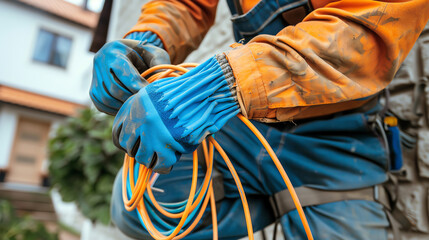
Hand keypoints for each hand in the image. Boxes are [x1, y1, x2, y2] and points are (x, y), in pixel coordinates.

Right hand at [90, 37, 169, 114]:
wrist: (127, 55)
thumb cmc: (144, 55)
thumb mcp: (153, 53)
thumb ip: (159, 64)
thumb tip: (160, 81)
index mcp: (114, 50)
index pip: (124, 73)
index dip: (138, 86)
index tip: (150, 93)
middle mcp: (99, 61)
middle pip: (114, 88)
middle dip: (131, 97)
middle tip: (144, 102)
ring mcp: (94, 76)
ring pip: (106, 98)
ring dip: (123, 105)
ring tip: (137, 105)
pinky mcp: (92, 90)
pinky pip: (101, 104)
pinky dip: (114, 109)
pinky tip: (126, 107)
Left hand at [112, 55, 239, 172]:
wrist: (206, 90)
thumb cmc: (185, 90)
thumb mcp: (157, 93)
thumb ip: (144, 111)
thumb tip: (138, 134)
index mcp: (134, 106)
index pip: (118, 134)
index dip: (124, 143)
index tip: (133, 145)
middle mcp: (141, 121)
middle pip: (130, 149)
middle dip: (138, 152)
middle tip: (150, 150)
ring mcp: (155, 134)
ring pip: (144, 159)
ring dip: (152, 159)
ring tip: (163, 153)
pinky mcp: (172, 145)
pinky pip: (163, 164)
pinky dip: (164, 166)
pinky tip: (170, 160)